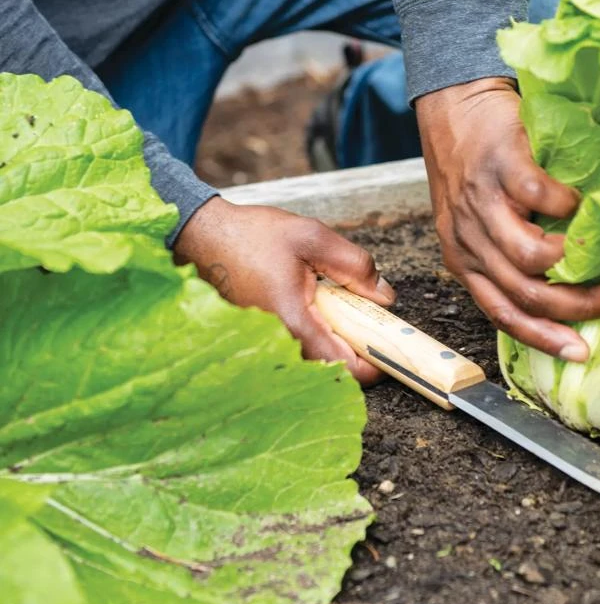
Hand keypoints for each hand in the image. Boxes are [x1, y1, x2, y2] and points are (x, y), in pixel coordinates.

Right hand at [173, 196, 393, 384]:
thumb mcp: (312, 237)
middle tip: (369, 317)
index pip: (344, 368)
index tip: (390, 345)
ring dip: (339, 339)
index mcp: (292, 322)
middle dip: (359, 347)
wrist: (205, 236)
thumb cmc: (252, 235)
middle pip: (334, 368)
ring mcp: (268, 345)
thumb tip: (384, 297)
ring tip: (340, 304)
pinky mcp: (263, 339)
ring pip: (318, 359)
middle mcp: (278, 343)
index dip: (375, 362)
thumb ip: (354, 266)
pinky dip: (320, 332)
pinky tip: (318, 303)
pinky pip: (301, 348)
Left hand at [416, 78, 599, 360]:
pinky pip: (540, 201)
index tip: (581, 351)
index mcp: (462, 259)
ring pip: (530, 259)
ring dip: (574, 265)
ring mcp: (482, 205)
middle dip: (574, 309)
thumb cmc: (471, 164)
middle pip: (523, 295)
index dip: (543, 339)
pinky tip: (580, 204)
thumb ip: (506, 251)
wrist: (454, 104)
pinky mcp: (502, 168)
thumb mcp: (476, 220)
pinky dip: (567, 208)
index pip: (501, 314)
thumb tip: (565, 287)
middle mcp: (467, 239)